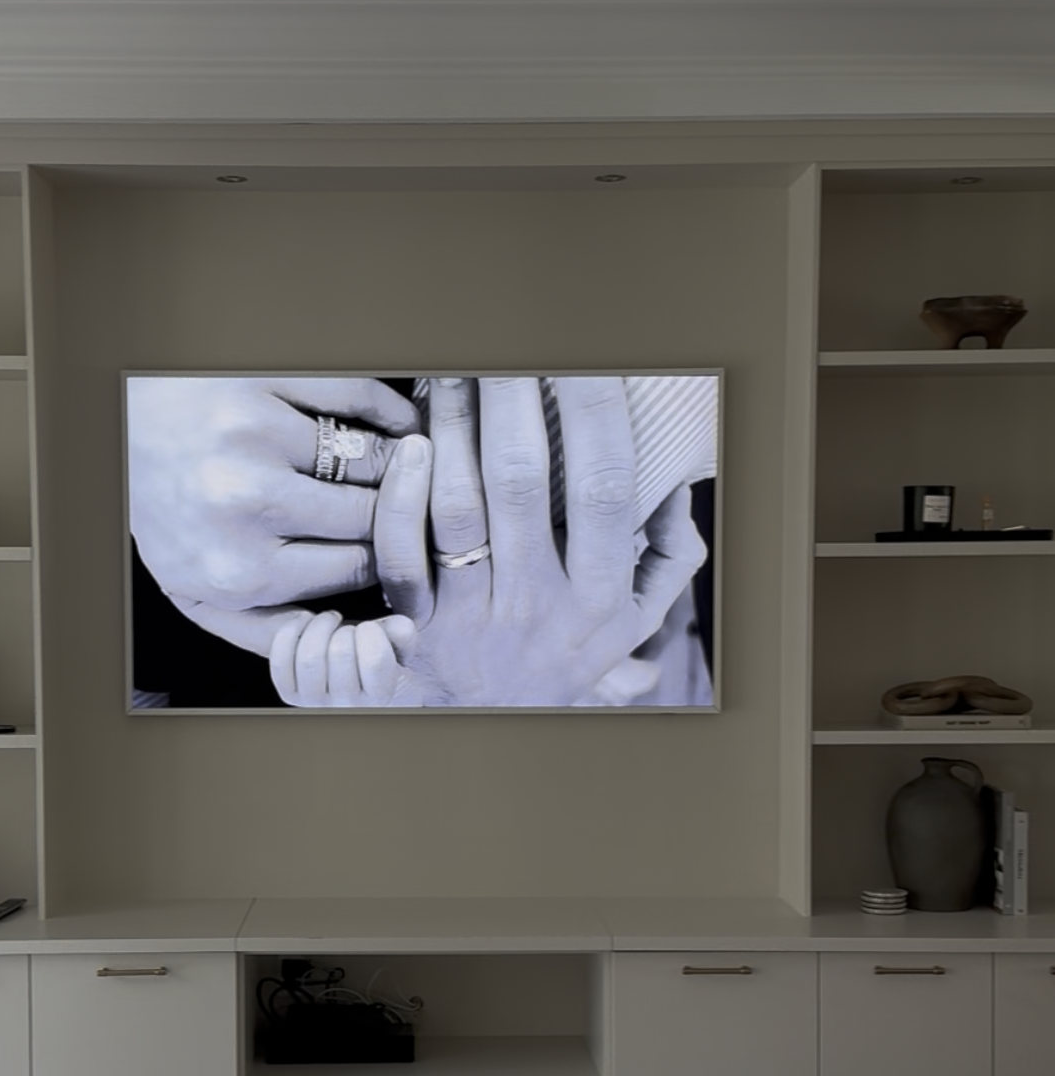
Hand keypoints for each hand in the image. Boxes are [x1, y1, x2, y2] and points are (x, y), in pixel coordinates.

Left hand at [128, 375, 419, 622]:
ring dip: (398, 461)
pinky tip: (396, 423)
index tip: (388, 545)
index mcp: (238, 570)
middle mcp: (245, 505)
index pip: (357, 568)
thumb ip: (267, 628)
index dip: (381, 556)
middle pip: (370, 515)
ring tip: (403, 465)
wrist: (120, 430)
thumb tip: (344, 639)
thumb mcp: (201, 592)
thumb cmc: (171, 515)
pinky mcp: (260, 380)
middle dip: (394, 511)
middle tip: (403, 504)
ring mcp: (253, 436)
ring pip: (372, 458)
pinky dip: (389, 410)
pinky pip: (359, 396)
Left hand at [267, 610, 422, 707]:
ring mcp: (315, 703)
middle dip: (343, 629)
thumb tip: (401, 627)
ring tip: (328, 620)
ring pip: (309, 658)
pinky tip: (305, 623)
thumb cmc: (370, 657)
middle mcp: (347, 706)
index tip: (369, 627)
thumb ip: (401, 633)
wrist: (345, 674)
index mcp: (380, 696)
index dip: (371, 633)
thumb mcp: (394, 646)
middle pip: (340, 654)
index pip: (375, 661)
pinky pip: (281, 661)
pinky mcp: (290, 695)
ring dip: (318, 627)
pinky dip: (291, 633)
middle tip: (346, 625)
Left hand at [374, 378, 706, 706]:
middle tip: (500, 343)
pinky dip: (401, 498)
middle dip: (511, 398)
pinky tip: (412, 444)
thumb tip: (675, 486)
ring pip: (458, 507)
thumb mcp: (633, 624)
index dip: (593, 413)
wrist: (488, 733)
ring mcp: (470, 615)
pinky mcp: (414, 622)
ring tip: (451, 368)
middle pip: (521, 482)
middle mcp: (537, 604)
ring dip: (453, 428)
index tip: (582, 356)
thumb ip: (668, 558)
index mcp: (600, 596)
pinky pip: (401, 554)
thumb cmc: (563, 659)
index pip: (603, 487)